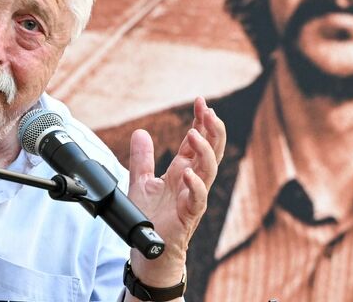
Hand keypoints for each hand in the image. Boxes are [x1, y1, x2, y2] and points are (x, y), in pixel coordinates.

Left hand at [126, 97, 224, 290]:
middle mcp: (192, 182)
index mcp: (183, 171)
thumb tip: (140, 132)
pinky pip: (198, 200)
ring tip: (195, 134)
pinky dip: (195, 186)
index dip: (201, 122)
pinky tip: (189, 173)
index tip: (201, 102)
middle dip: (212, 129)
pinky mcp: (189, 216)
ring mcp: (193, 198)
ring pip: (209, 171)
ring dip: (205, 151)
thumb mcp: (140, 182)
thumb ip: (142, 158)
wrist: (149, 251)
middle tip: (207, 110)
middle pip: (211, 151)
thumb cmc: (150, 218)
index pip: (197, 142)